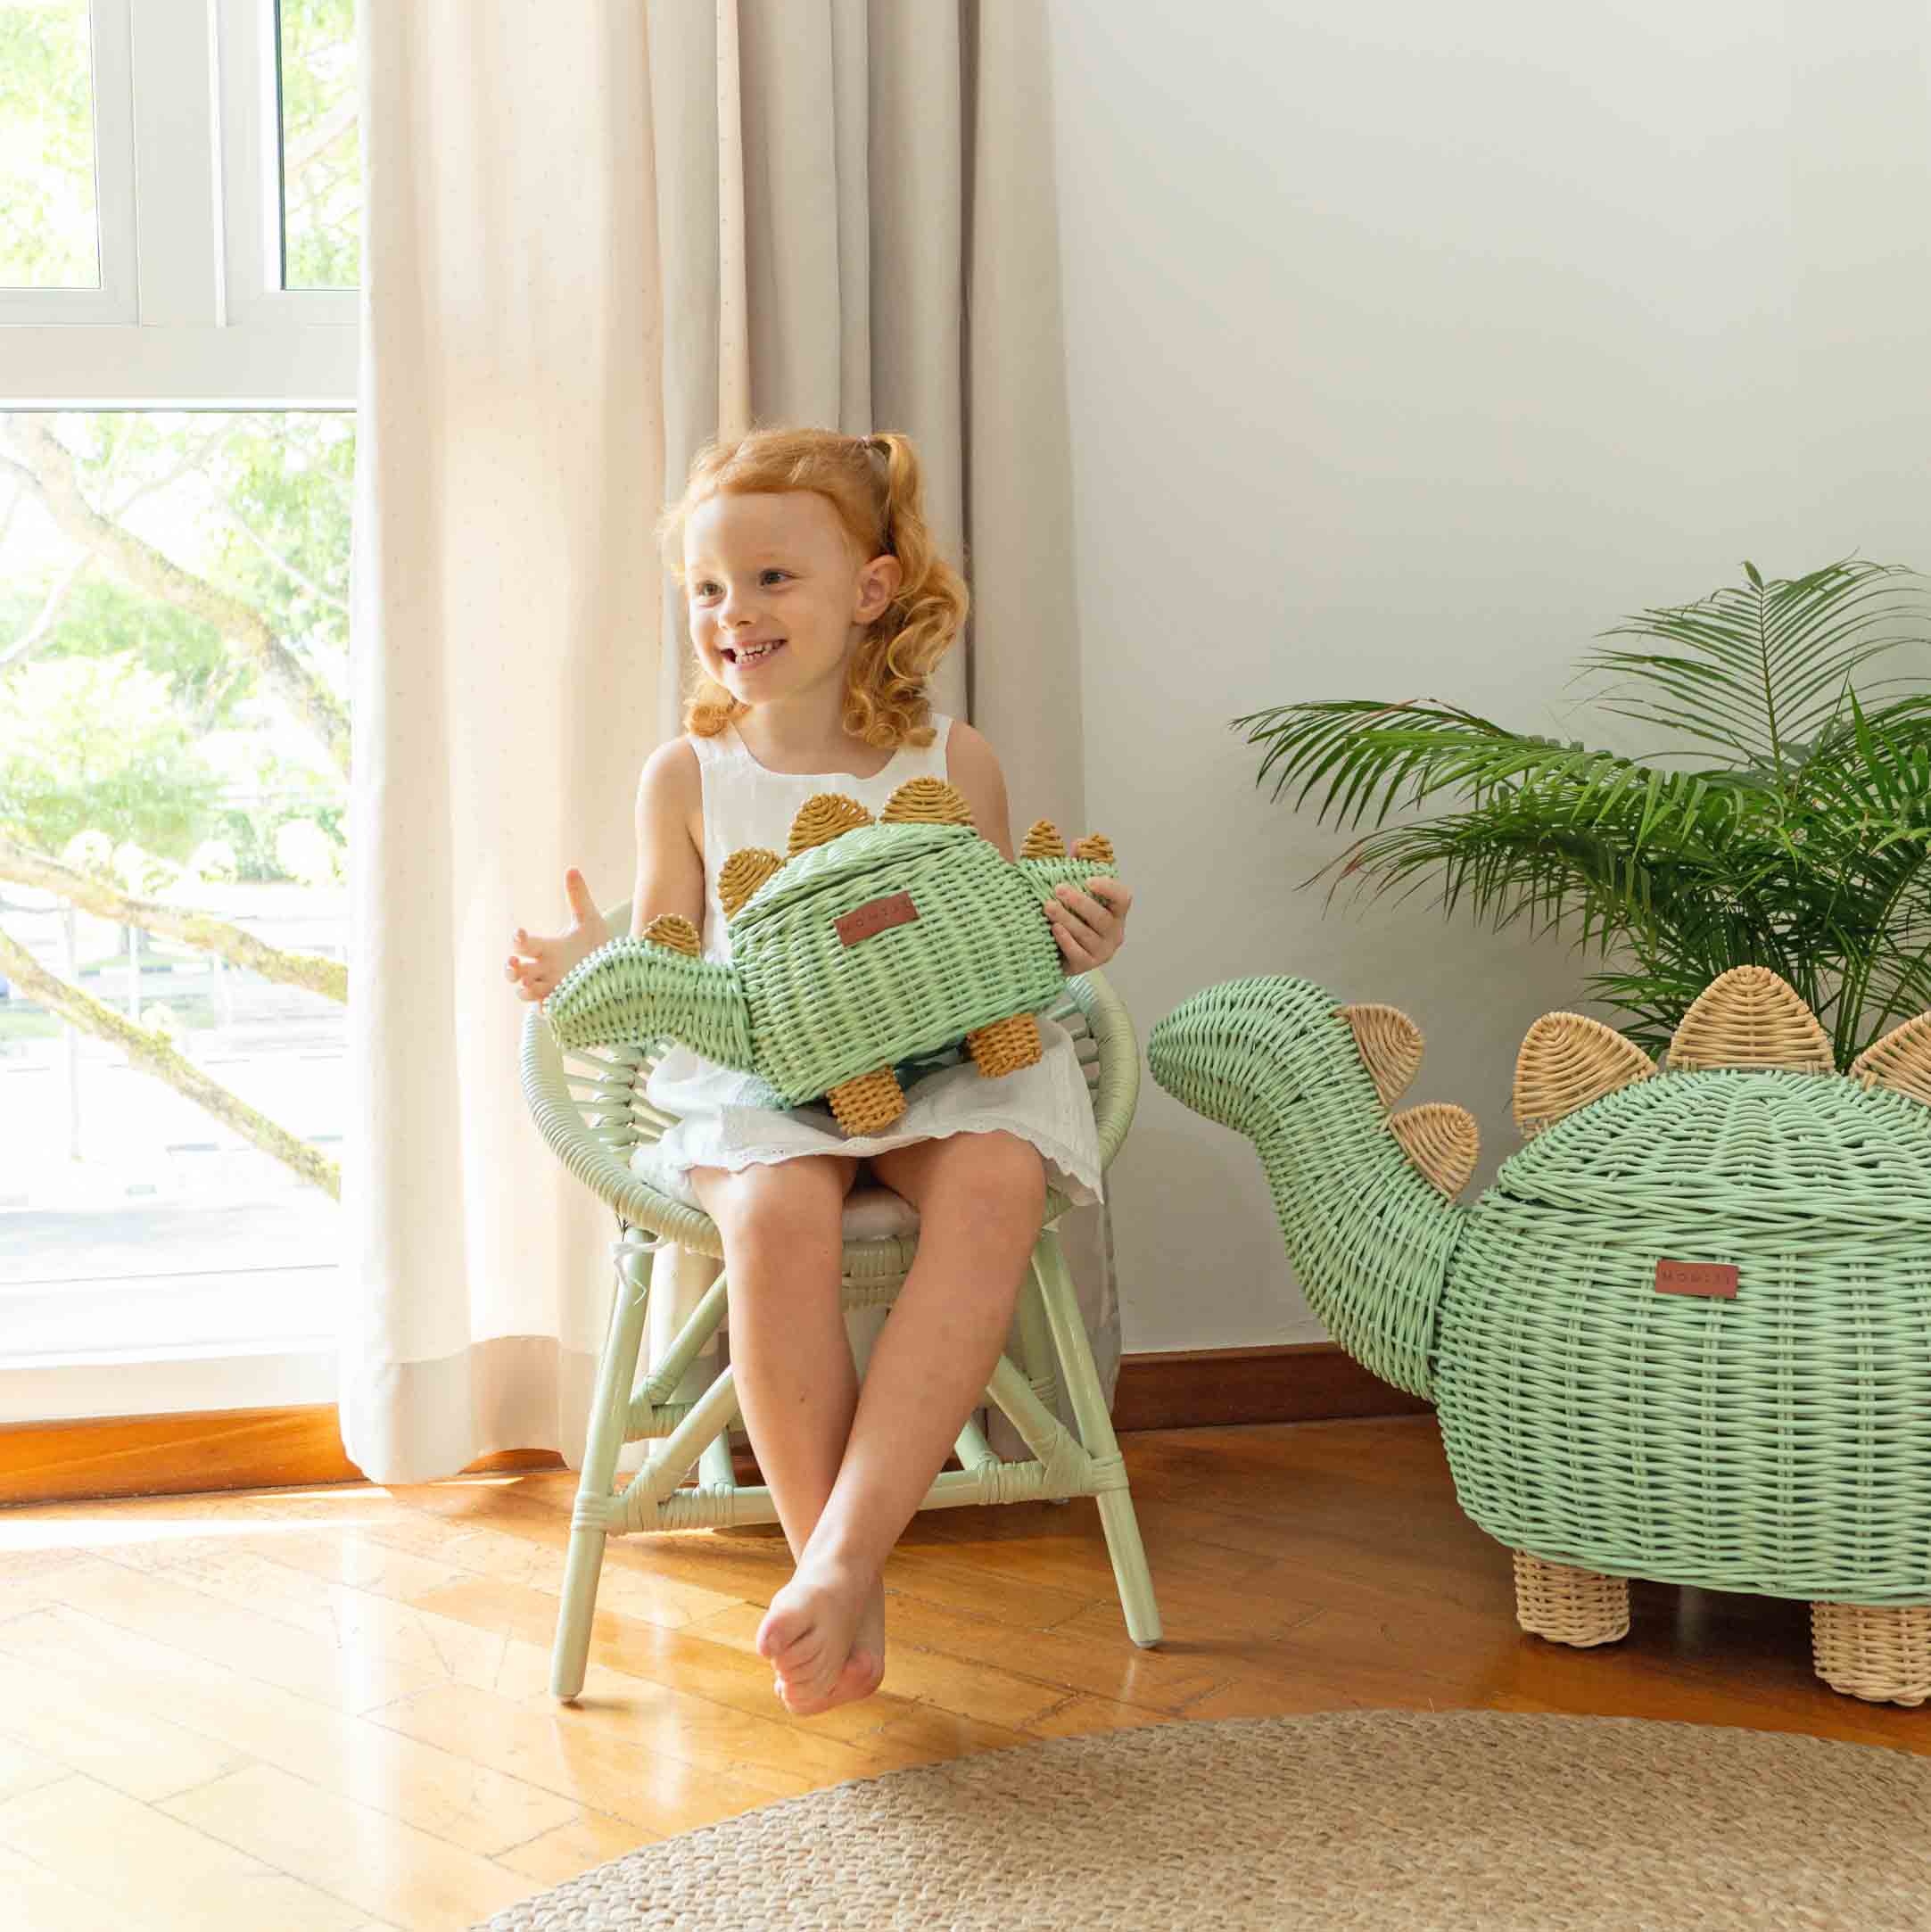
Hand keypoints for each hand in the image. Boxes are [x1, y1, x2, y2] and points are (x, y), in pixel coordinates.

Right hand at [504, 868, 610, 1000]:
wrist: (619, 969)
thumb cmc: (598, 945)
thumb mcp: (589, 920)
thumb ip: (578, 897)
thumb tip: (572, 869)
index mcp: (546, 949)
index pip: (523, 945)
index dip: (518, 940)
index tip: (519, 933)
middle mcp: (544, 970)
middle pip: (515, 972)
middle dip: (510, 970)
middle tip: (513, 965)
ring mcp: (552, 988)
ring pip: (525, 993)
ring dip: (524, 990)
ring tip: (529, 985)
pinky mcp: (565, 1004)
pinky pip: (548, 1011)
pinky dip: (545, 1009)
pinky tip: (548, 1006)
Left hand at [1045, 876, 1130, 971]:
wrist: (1059, 953)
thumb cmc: (1071, 916)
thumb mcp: (1075, 891)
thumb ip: (1077, 868)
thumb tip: (1079, 844)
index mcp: (1116, 912)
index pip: (1123, 898)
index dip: (1109, 888)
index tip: (1089, 880)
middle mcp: (1115, 933)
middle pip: (1102, 917)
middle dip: (1080, 902)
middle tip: (1059, 889)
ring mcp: (1103, 951)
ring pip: (1086, 934)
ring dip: (1067, 919)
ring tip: (1048, 907)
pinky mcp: (1087, 965)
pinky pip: (1078, 953)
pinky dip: (1066, 940)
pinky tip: (1054, 928)